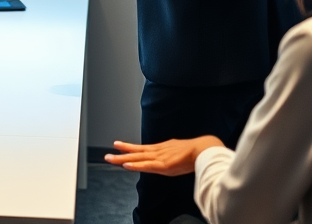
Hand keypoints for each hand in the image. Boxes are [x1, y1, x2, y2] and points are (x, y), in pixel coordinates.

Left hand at [104, 137, 224, 174]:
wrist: (203, 149)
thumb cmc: (196, 152)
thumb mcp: (181, 153)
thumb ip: (174, 155)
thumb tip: (174, 157)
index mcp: (162, 148)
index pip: (143, 149)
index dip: (131, 149)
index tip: (120, 146)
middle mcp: (158, 151)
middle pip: (136, 152)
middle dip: (122, 153)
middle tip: (108, 153)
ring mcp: (159, 157)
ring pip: (137, 158)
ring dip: (123, 159)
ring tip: (110, 158)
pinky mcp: (163, 164)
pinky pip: (146, 165)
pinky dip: (135, 165)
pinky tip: (126, 165)